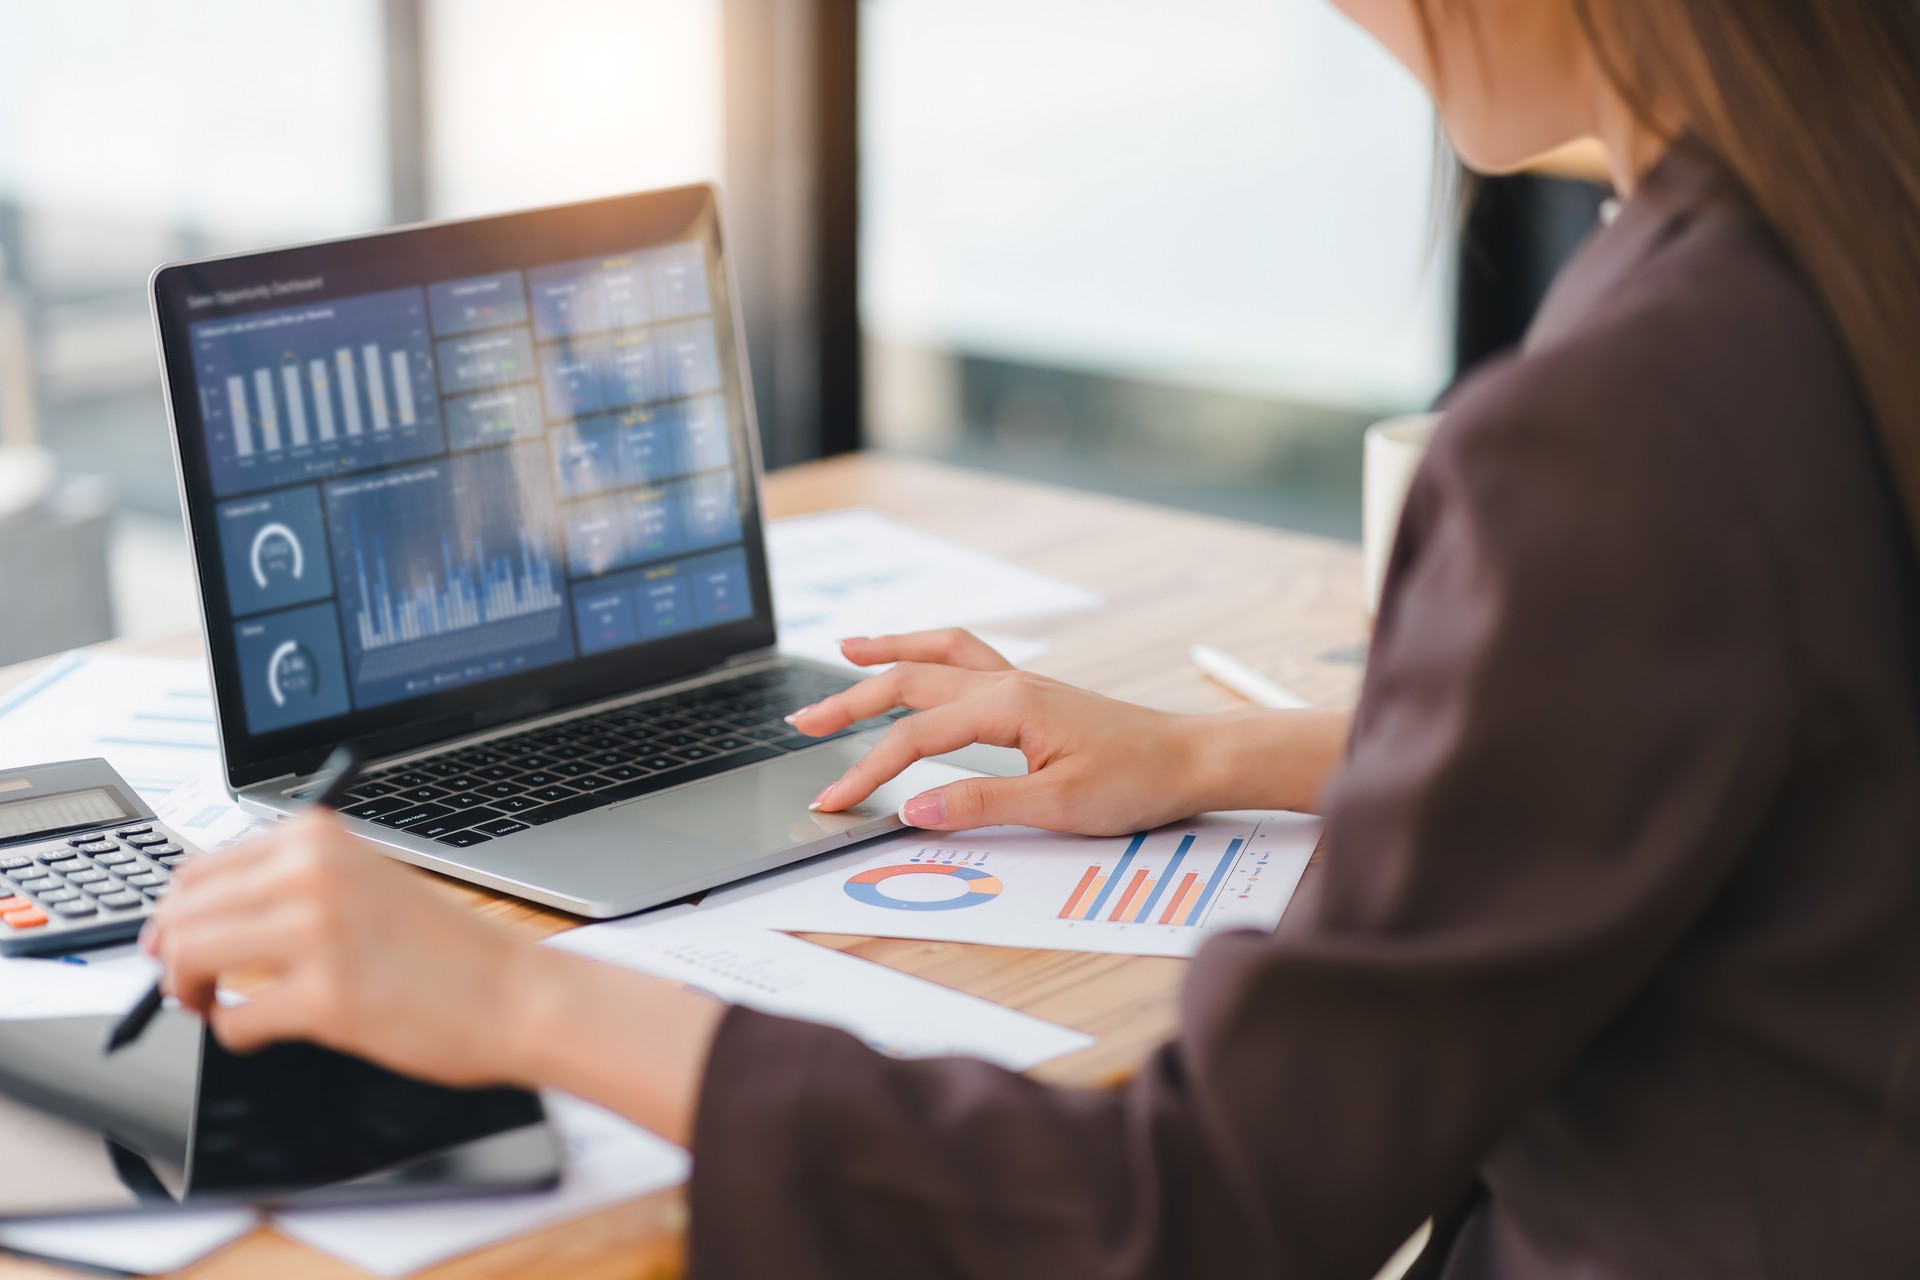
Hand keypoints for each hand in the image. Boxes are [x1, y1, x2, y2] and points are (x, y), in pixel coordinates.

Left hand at [144, 812, 536, 1085]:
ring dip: (188, 991)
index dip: (178, 916)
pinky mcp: (326, 996)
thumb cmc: (445, 950)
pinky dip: (235, 1032)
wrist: (514, 992)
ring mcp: (318, 933)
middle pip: (184, 912)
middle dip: (172, 956)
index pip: (200, 870)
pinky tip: (267, 1030)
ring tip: (217, 1004)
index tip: (180, 945)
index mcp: (318, 839)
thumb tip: (191, 923)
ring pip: (190, 956)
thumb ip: (288, 889)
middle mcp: (312, 874)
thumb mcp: (362, 885)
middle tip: (189, 985)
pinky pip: (233, 1018)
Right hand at [787, 630, 1222, 835]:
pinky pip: (967, 658)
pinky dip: (930, 651)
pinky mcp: (1033, 694)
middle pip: (911, 680)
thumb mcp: (1059, 804)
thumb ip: (983, 803)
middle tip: (801, 720)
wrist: (1194, 759)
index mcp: (1008, 706)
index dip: (867, 770)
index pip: (916, 738)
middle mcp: (1008, 683)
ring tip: (845, 650)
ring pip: (939, 652)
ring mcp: (1021, 683)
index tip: (832, 803)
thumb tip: (914, 808)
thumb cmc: (1139, 780)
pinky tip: (918, 659)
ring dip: (888, 652)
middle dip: (851, 700)